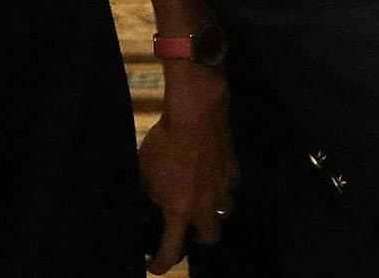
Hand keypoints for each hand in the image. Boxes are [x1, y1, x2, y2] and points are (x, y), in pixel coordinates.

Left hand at [140, 66, 238, 271]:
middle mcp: (206, 205)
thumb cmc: (165, 143)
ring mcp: (224, 187)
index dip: (161, 264)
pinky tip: (214, 175)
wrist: (196, 115)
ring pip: (225, 212)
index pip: (171, 250)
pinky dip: (223, 186)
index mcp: (180, 210)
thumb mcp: (144, 172)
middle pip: (210, 238)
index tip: (154, 266)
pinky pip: (231, 185)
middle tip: (187, 230)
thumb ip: (149, 192)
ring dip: (213, 212)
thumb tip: (146, 200)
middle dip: (198, 239)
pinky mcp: (234, 169)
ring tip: (203, 201)